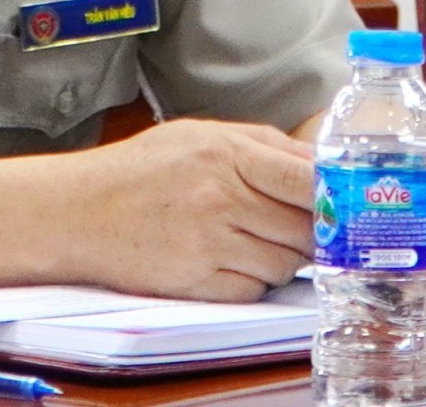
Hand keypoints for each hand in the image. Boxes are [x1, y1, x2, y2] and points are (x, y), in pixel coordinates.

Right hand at [72, 117, 319, 299]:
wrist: (78, 210)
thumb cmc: (141, 170)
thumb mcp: (200, 136)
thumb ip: (263, 146)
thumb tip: (320, 167)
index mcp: (225, 154)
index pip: (305, 178)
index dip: (334, 195)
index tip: (346, 203)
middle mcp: (220, 198)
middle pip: (303, 227)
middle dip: (311, 230)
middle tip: (300, 225)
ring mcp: (208, 243)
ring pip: (284, 263)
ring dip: (282, 257)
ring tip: (252, 239)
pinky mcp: (197, 281)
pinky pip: (254, 289)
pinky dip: (253, 280)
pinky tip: (230, 260)